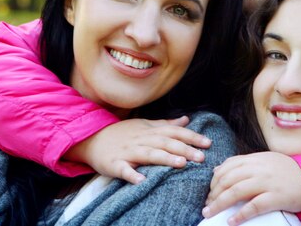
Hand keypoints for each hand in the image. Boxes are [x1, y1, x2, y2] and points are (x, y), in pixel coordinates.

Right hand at [64, 116, 211, 183]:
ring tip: (180, 164)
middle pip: (165, 142)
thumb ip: (166, 124)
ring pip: (149, 154)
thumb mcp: (144, 125)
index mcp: (149, 130)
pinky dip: (132, 174)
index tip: (208, 143)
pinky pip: (124, 170)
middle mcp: (141, 139)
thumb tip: (187, 120)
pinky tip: (142, 181)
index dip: (191, 136)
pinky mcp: (114, 163)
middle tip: (201, 157)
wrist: (91, 138)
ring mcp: (128, 151)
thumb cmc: (122, 133)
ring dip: (165, 158)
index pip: (174, 132)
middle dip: (184, 149)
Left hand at [202, 152, 300, 224]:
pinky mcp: (276, 197)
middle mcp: (259, 169)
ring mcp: (267, 183)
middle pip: (228, 180)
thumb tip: (218, 169)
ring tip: (210, 213)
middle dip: (213, 194)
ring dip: (219, 204)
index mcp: (255, 159)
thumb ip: (242, 163)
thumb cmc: (286, 171)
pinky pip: (254, 206)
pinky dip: (240, 214)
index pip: (227, 167)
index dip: (214, 180)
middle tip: (206, 206)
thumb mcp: (264, 161)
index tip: (209, 192)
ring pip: (236, 192)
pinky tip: (231, 221)